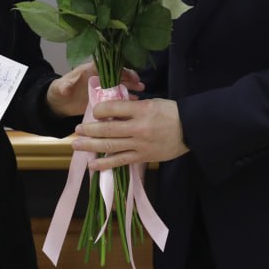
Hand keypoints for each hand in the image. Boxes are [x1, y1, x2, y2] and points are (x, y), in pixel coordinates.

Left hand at [45, 61, 144, 116]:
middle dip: (129, 78)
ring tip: (141, 93)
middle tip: (140, 84)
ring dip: (130, 88)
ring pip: (119, 85)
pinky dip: (125, 100)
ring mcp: (102, 89)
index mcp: (91, 70)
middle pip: (117, 75)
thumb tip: (65, 89)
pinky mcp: (103, 100)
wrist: (58, 103)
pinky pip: (116, 98)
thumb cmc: (59, 90)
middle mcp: (99, 78)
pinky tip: (134, 103)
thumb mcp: (60, 87)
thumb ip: (64, 86)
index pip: (108, 66)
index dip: (120, 69)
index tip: (130, 75)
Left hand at [70, 97, 186, 168]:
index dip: (99, 110)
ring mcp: (140, 144)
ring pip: (110, 146)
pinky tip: (93, 165)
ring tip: (76, 145)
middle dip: (89, 129)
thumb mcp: (152, 103)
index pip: (113, 108)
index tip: (94, 112)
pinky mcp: (142, 157)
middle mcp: (138, 128)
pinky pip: (120, 161)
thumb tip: (111, 111)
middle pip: (107, 129)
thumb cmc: (171, 113)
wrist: (192, 130)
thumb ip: (132, 108)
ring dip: (91, 146)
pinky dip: (105, 164)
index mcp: (141, 110)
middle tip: (76, 130)